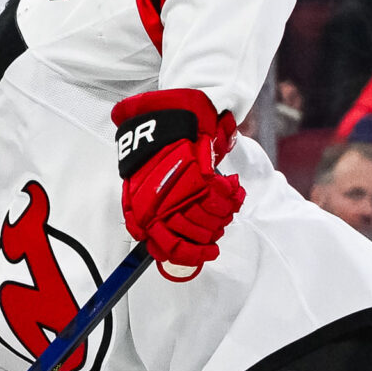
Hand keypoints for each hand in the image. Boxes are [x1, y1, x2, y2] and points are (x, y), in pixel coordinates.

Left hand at [112, 87, 244, 268]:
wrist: (167, 116)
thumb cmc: (156, 150)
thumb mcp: (139, 185)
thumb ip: (147, 214)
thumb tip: (160, 245)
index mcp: (142, 210)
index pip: (168, 247)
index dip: (189, 255)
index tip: (203, 254)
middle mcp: (161, 205)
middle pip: (195, 237)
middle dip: (209, 235)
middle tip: (214, 229)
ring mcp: (182, 192)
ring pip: (210, 222)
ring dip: (221, 218)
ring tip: (222, 210)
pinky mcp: (203, 178)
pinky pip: (224, 201)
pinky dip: (232, 198)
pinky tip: (231, 192)